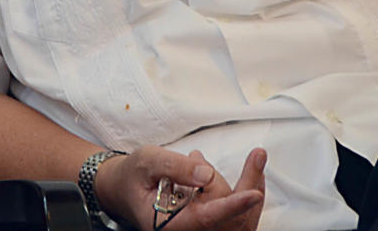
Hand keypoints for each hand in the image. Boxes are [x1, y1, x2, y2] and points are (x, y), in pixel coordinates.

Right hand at [94, 145, 265, 230]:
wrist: (124, 187)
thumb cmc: (133, 175)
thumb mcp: (147, 161)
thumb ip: (175, 165)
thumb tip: (205, 172)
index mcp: (167, 224)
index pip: (206, 218)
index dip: (231, 206)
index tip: (253, 194)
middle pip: (225, 214)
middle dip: (242, 182)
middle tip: (250, 155)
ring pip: (236, 218)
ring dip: (248, 186)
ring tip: (239, 161)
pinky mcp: (209, 226)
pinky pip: (236, 219)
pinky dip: (247, 194)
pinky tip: (251, 176)